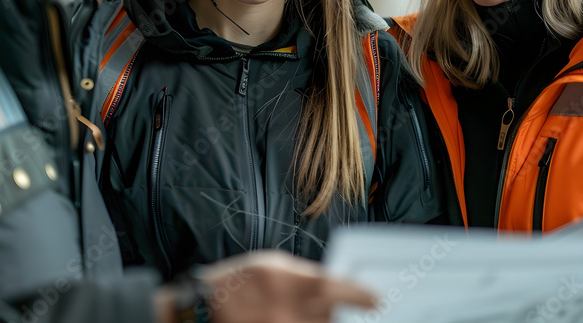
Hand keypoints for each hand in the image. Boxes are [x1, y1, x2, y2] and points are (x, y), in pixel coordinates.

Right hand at [178, 250, 376, 322]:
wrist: (206, 304)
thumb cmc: (242, 279)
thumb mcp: (272, 265)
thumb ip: (304, 275)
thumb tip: (336, 288)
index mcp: (286, 281)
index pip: (332, 288)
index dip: (359, 295)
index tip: (376, 300)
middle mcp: (284, 309)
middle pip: (330, 319)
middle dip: (342, 316)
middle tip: (353, 313)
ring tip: (311, 315)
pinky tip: (303, 321)